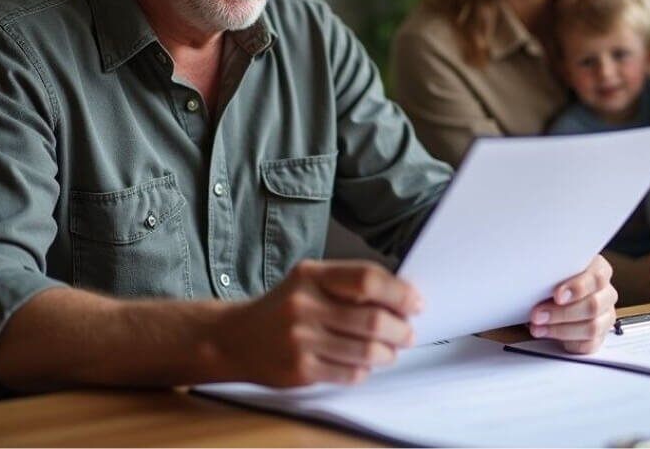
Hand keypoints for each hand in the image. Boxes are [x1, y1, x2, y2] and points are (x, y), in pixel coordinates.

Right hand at [218, 259, 420, 386]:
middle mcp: (304, 305)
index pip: (367, 279)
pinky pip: (350, 373)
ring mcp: (301, 340)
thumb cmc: (284, 307)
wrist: (234, 338)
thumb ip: (349, 283)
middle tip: (407, 333)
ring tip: (389, 351)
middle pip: (372, 319)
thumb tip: (403, 296)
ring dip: (388, 353)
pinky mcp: (300, 370)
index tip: (415, 303)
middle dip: (400, 329)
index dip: (399, 293)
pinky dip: (365, 369)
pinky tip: (362, 363)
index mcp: (311, 275)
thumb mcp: (310, 280)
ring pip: (366, 351)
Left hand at [527, 255, 617, 353]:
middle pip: (594, 306)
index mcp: (600, 270)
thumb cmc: (555, 280)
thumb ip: (553, 274)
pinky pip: (589, 344)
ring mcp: (605, 316)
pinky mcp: (600, 336)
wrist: (553, 296)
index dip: (578, 288)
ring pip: (592, 328)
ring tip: (538, 327)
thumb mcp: (553, 271)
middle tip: (538, 314)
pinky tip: (550, 335)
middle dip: (562, 313)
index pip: (597, 278)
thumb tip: (538, 279)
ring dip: (561, 329)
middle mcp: (606, 293)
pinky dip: (567, 342)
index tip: (557, 296)